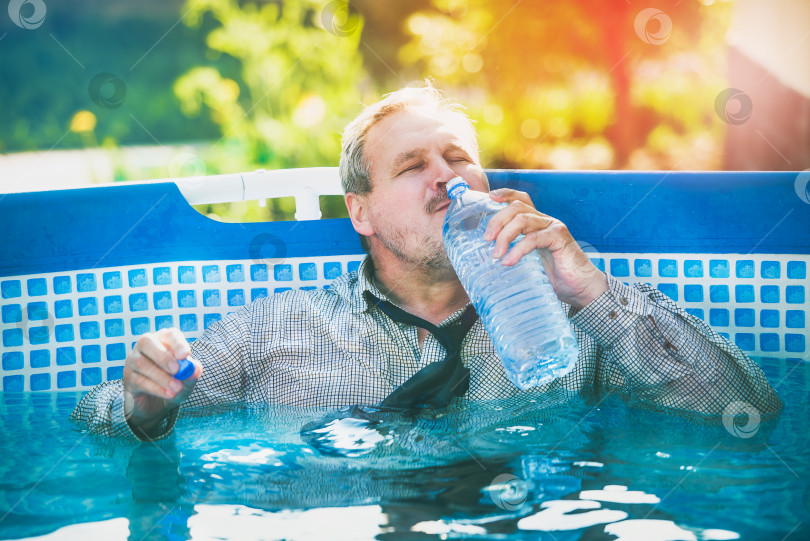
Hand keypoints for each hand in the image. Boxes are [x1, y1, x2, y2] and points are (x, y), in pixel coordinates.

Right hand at [123, 328, 201, 431]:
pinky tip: (168, 395)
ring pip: (141, 363)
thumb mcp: (187, 381)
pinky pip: (138, 380)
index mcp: (165, 341)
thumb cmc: (175, 385)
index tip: (185, 355)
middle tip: (176, 370)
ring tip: (176, 388)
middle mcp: (145, 347)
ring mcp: (133, 361)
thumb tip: (196, 368)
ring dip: (161, 376)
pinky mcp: (128, 378)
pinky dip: (156, 388)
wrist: (158, 405)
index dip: (177, 343)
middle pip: (146, 341)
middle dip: (162, 356)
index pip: (169, 334)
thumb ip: (192, 374)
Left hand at [484, 188, 608, 309]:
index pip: (521, 199)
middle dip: (497, 220)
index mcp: (537, 223)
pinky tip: (509, 262)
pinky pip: (533, 238)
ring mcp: (553, 227)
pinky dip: (518, 249)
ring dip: (504, 235)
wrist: (580, 288)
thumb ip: (514, 253)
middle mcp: (545, 220)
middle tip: (487, 239)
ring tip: (496, 254)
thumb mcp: (529, 261)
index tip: (489, 198)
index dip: (505, 194)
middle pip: (516, 207)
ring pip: (522, 219)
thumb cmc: (554, 276)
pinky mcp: (560, 237)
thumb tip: (488, 257)